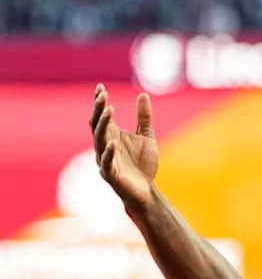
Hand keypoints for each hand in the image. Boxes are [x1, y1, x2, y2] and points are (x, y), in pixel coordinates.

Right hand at [89, 84, 159, 209]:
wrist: (146, 191)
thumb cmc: (143, 164)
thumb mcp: (146, 136)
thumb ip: (144, 117)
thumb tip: (143, 94)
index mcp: (111, 135)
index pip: (101, 116)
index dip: (99, 102)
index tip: (100, 87)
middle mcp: (104, 145)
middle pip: (97, 125)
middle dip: (99, 109)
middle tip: (102, 95)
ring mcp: (105, 160)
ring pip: (99, 140)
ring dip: (103, 125)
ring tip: (109, 110)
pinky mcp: (111, 174)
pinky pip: (107, 162)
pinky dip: (109, 152)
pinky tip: (112, 143)